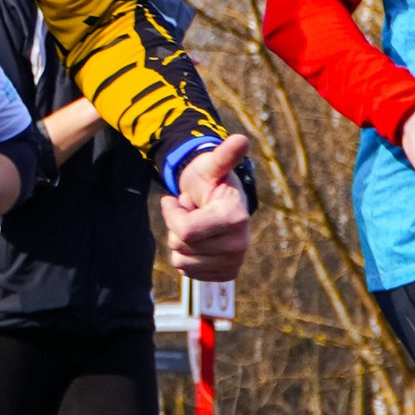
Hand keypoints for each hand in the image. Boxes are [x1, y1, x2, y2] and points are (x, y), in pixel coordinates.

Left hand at [160, 132, 252, 275]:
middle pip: (181, 247)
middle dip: (177, 227)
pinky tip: (199, 241)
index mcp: (236, 218)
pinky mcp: (226, 273)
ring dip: (181, 242)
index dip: (173, 213)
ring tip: (197, 224)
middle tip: (194, 212)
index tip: (180, 198)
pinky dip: (187, 257)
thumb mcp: (211, 165)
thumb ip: (223, 155)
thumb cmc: (209, 180)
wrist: (217, 199)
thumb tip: (241, 140)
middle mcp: (240, 245)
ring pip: (182, 262)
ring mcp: (234, 262)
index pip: (185, 231)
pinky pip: (188, 273)